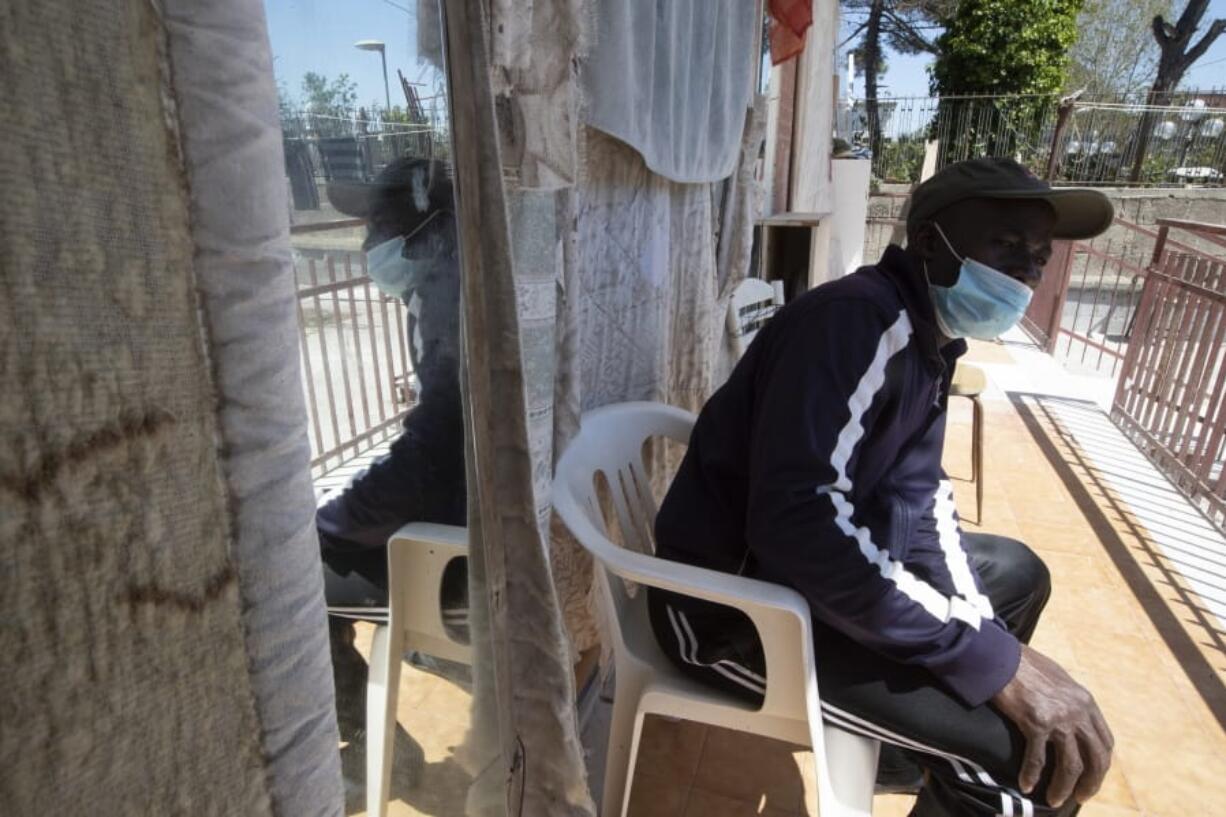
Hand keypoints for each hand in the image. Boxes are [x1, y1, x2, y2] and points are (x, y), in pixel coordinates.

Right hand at [991, 644, 1113, 807]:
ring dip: (1063, 787)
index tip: (1091, 776)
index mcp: (1086, 701)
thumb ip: (1068, 700)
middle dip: (1090, 783)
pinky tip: (1025, 785)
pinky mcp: (1035, 722)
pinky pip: (1038, 758)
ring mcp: (1058, 718)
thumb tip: (1069, 718)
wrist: (999, 655)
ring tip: (1054, 800)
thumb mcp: (1057, 679)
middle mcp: (1078, 711)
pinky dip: (1032, 775)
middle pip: (1096, 758)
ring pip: (1071, 765)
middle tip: (1080, 797)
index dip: (1100, 764)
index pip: (1105, 741)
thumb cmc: (1023, 664)